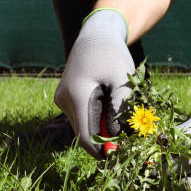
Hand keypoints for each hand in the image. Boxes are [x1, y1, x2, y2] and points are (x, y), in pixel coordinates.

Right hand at [54, 9, 134, 157]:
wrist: (95, 35)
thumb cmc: (113, 55)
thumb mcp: (123, 80)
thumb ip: (121, 109)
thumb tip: (118, 137)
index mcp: (77, 95)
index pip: (85, 136)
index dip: (102, 150)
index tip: (121, 156)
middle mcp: (64, 100)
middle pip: (84, 133)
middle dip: (105, 140)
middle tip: (128, 139)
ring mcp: (62, 100)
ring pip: (82, 127)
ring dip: (101, 129)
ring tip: (120, 116)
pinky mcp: (65, 99)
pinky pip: (81, 118)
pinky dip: (96, 120)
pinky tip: (110, 108)